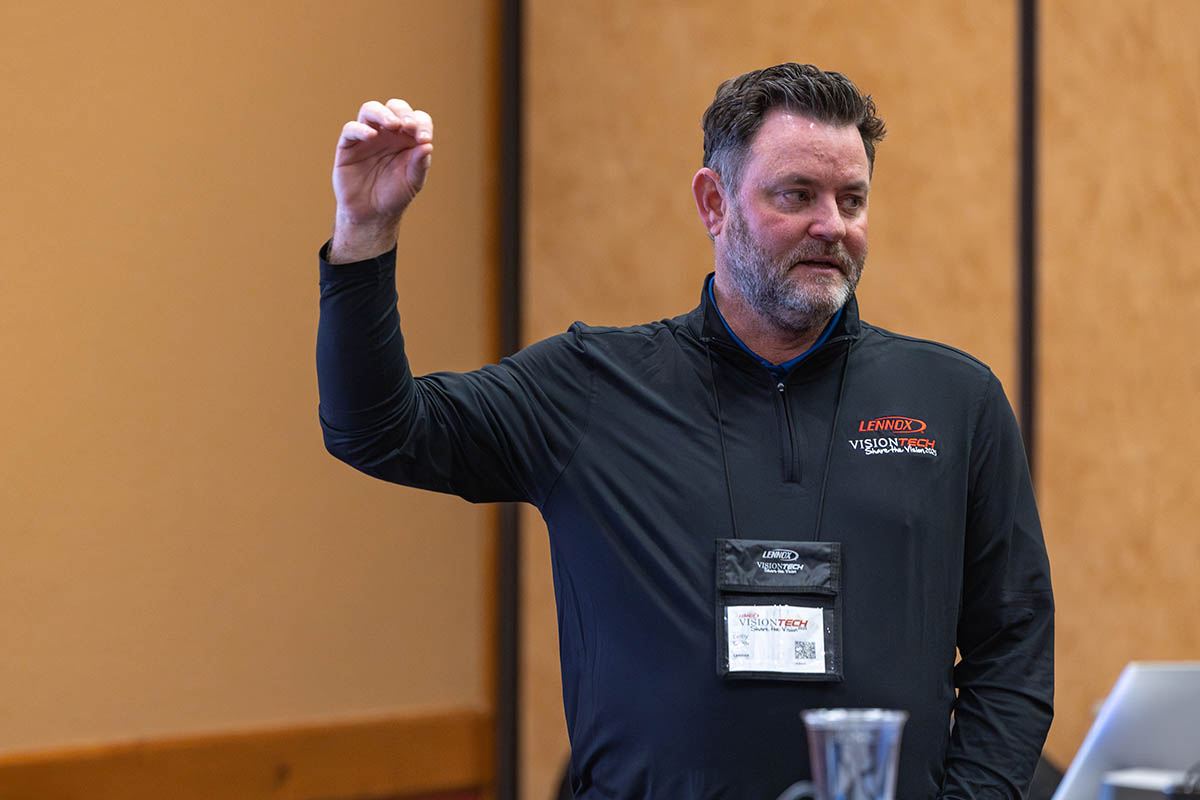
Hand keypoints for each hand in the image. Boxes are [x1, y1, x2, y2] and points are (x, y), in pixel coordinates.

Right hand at [329, 99, 432, 261]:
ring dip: (382, 113)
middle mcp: (388, 133)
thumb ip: (420, 164)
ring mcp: (367, 136)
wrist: (372, 214)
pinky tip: (371, 136)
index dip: (422, 124)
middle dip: (403, 113)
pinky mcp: (348, 145)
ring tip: (393, 124)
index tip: (424, 140)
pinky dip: (360, 129)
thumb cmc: (395, 195)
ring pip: (370, 109)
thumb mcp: (413, 182)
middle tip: (408, 127)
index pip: (417, 119)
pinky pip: (351, 129)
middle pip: (395, 107)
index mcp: (408, 138)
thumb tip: (427, 145)